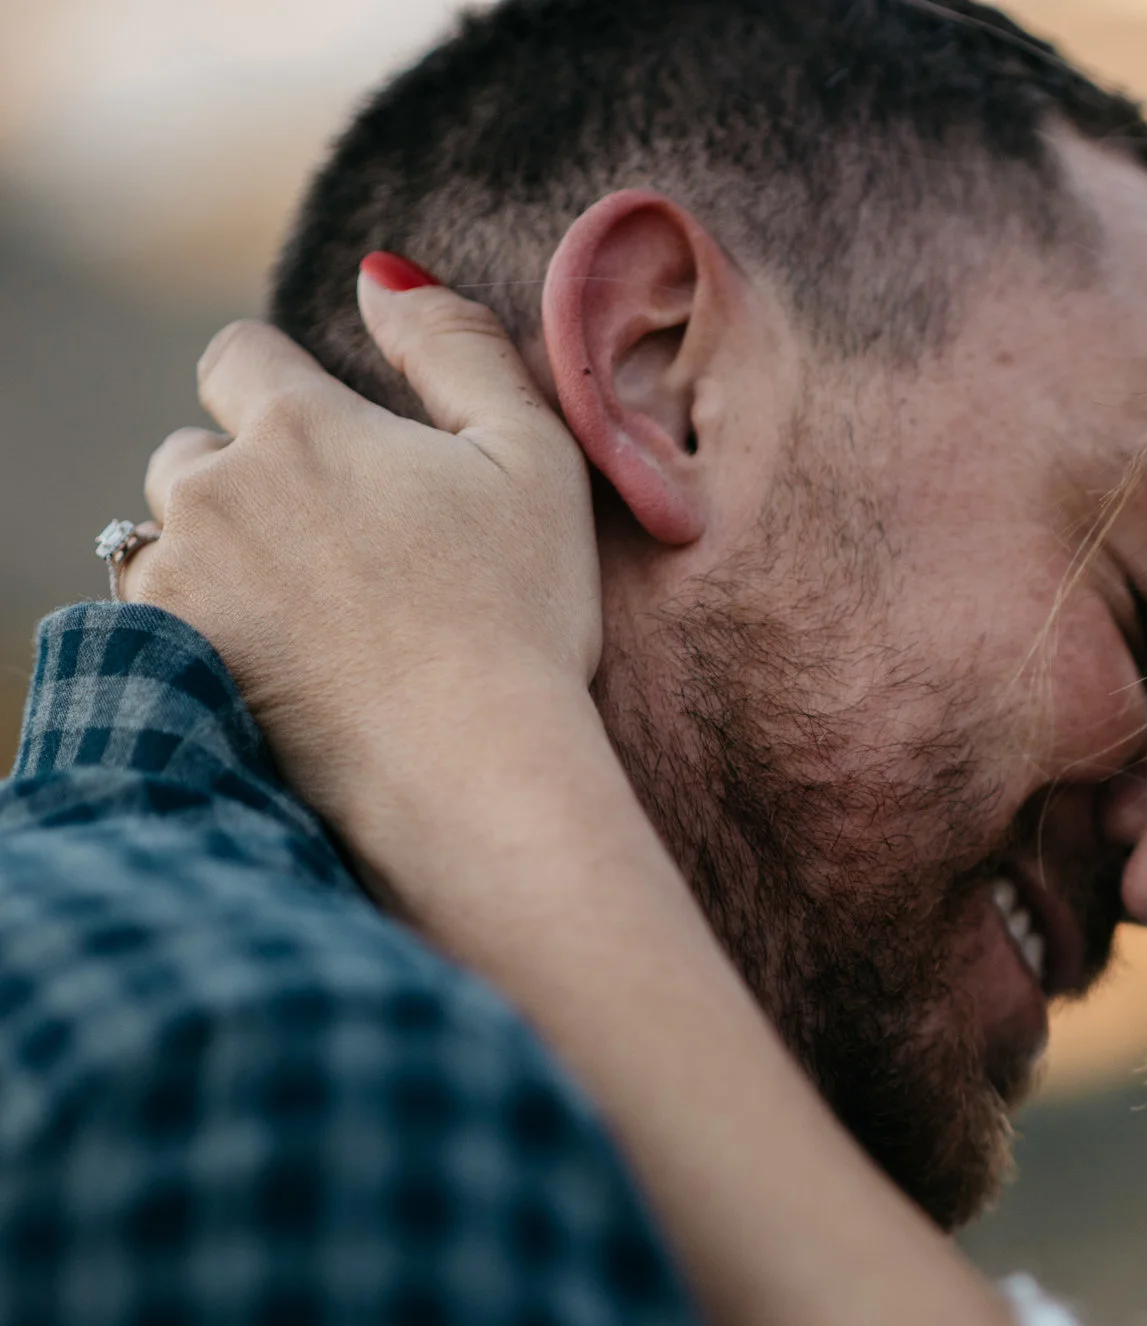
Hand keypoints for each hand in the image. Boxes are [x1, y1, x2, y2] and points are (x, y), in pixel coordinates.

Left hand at [126, 264, 599, 831]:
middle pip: (193, 451)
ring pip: (167, 536)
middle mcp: (215, 487)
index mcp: (300, 425)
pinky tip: (279, 660)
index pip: (237, 356)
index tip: (337, 450)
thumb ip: (456, 346)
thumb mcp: (532, 457)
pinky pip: (148, 617)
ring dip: (217, 554)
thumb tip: (379, 274)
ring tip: (309, 614)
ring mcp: (178, 577)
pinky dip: (199, 627)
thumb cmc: (521, 612)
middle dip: (248, 481)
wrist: (470, 765)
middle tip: (341, 553)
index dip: (282, 388)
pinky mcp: (166, 660)